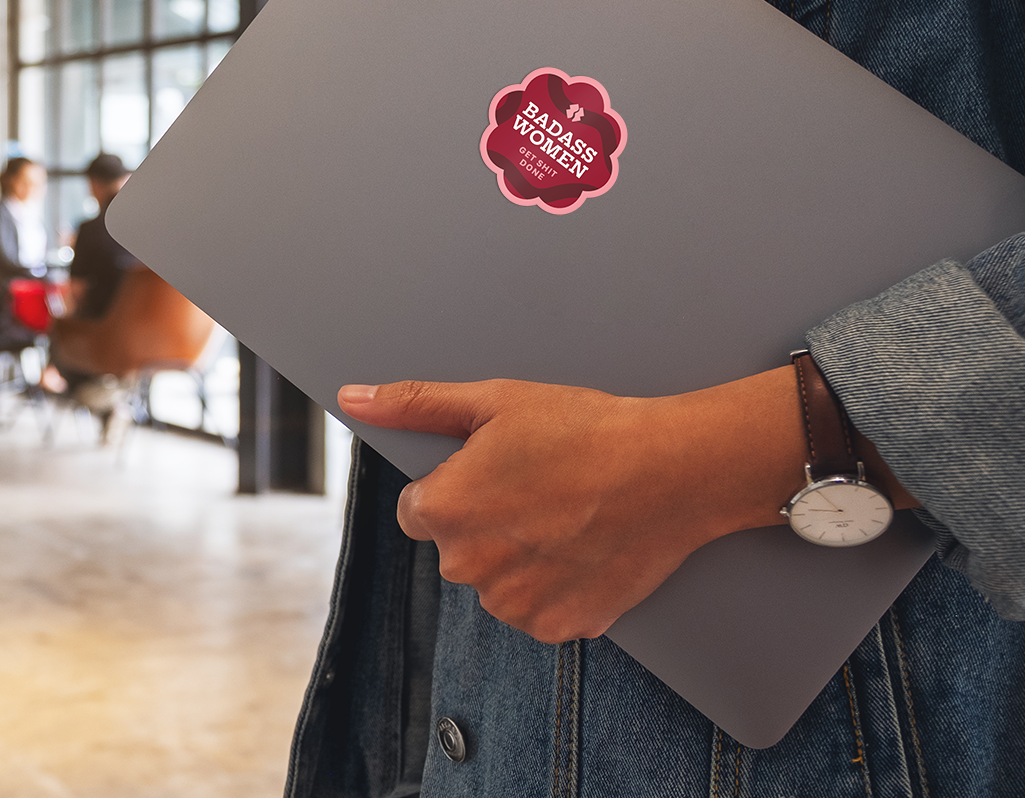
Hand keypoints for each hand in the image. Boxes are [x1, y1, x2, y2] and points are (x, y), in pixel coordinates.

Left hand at [339, 369, 811, 642]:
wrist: (671, 469)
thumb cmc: (585, 429)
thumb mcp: (495, 401)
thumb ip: (415, 404)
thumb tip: (353, 398)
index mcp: (444, 512)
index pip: (420, 510)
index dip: (459, 484)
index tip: (501, 469)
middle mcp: (469, 568)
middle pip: (458, 546)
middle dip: (487, 520)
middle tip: (541, 484)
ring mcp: (515, 604)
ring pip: (498, 579)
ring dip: (520, 555)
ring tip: (568, 512)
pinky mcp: (559, 626)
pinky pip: (538, 607)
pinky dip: (554, 583)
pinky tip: (583, 545)